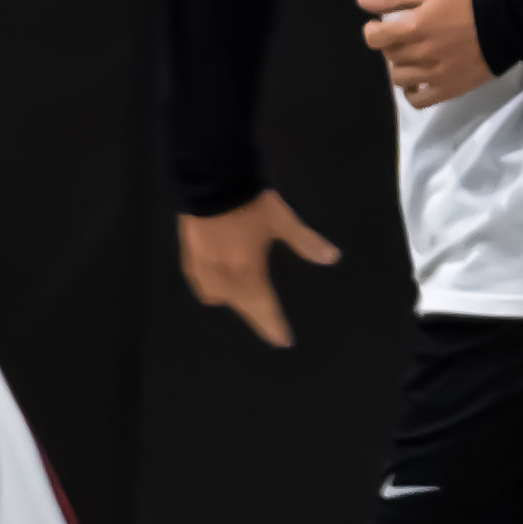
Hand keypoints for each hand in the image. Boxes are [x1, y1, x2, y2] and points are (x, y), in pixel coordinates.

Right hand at [177, 192, 341, 351]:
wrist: (210, 181)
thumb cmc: (249, 202)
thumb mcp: (282, 220)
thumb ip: (306, 242)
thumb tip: (333, 258)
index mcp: (249, 272)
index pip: (264, 308)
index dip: (274, 326)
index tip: (283, 342)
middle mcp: (224, 278)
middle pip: (242, 307)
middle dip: (256, 317)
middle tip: (268, 326)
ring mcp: (203, 270)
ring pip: (219, 298)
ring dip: (234, 302)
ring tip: (245, 301)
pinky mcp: (189, 259)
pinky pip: (202, 285)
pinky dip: (213, 289)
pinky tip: (218, 285)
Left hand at [360, 0, 492, 109]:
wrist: (505, 24)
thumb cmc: (466, 4)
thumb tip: (360, 2)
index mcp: (413, 27)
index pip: (374, 38)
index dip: (373, 32)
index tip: (382, 27)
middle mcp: (419, 54)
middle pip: (389, 56)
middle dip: (393, 45)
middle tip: (409, 37)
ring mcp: (433, 75)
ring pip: (398, 78)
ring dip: (401, 67)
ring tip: (416, 57)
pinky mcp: (446, 90)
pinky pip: (417, 101)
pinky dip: (412, 92)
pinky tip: (419, 80)